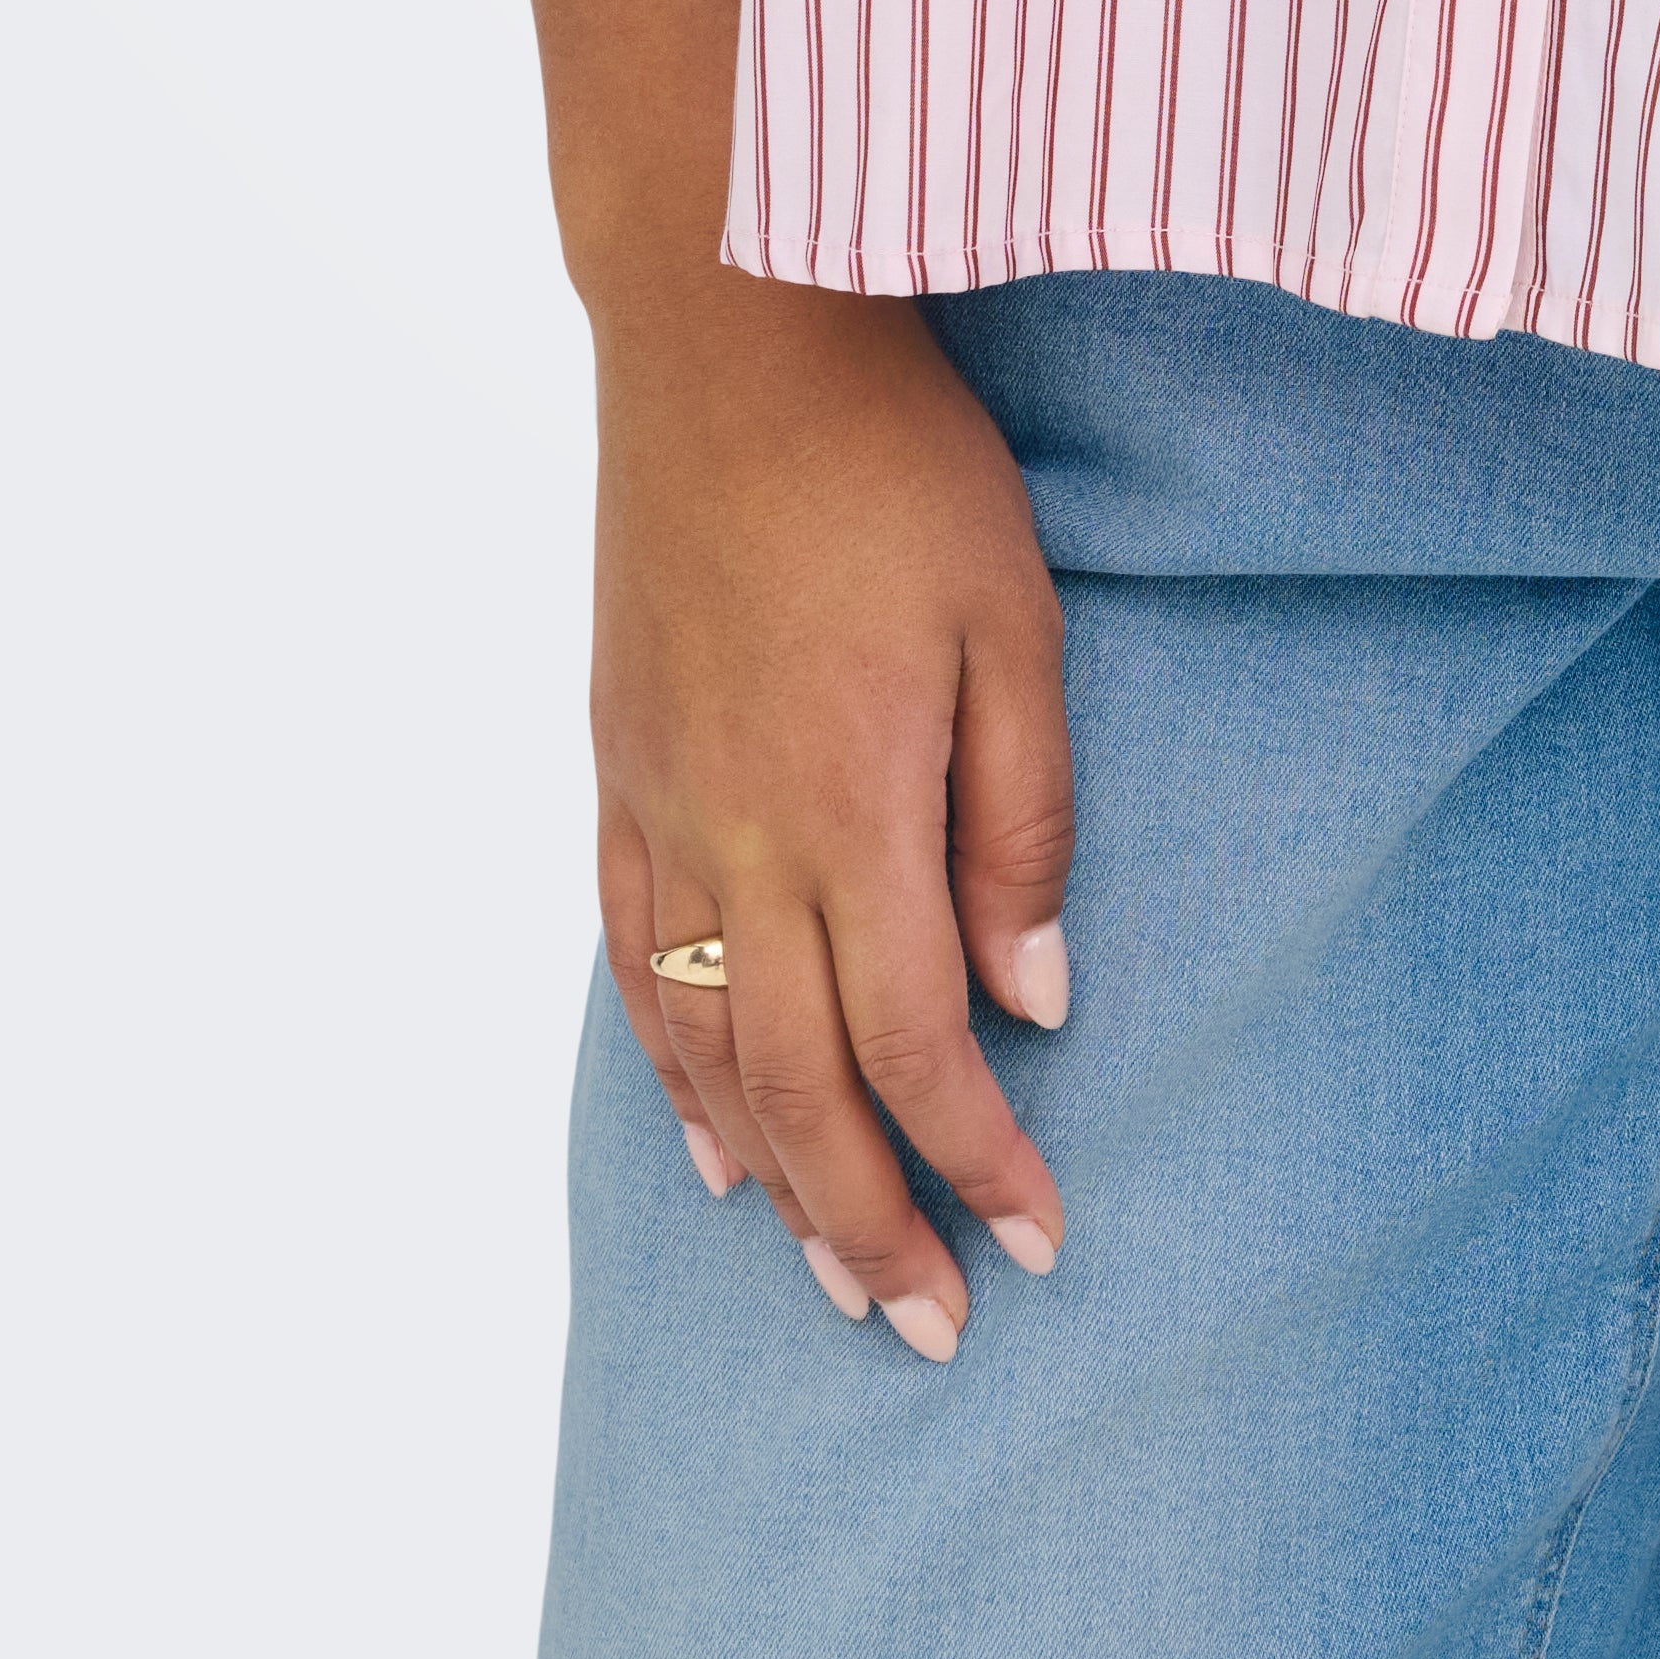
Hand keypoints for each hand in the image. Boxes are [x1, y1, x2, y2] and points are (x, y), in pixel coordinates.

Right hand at [588, 269, 1077, 1352]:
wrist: (724, 331)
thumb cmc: (893, 460)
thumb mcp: (1014, 620)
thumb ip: (1023, 819)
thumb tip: (1030, 997)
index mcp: (847, 811)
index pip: (913, 1048)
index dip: (976, 1161)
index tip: (1041, 1240)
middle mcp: (736, 838)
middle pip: (798, 1090)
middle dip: (870, 1224)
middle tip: (932, 1327)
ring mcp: (660, 806)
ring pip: (706, 1049)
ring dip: (771, 1178)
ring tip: (831, 1273)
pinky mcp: (618, 765)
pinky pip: (636, 962)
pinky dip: (673, 1070)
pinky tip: (708, 1135)